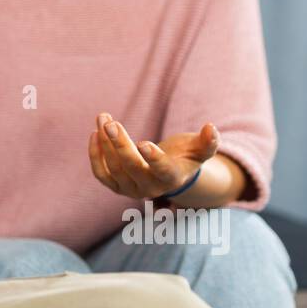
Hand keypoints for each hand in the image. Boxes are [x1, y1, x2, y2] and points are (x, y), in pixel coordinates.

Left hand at [88, 112, 219, 200]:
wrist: (168, 174)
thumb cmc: (186, 157)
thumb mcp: (200, 150)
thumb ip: (208, 142)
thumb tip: (211, 127)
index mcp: (172, 178)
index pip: (162, 170)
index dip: (154, 158)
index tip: (143, 142)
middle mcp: (150, 188)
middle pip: (132, 167)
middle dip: (119, 144)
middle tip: (110, 123)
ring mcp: (131, 190)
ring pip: (113, 168)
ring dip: (105, 143)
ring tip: (103, 118)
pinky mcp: (116, 186)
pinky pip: (101, 174)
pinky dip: (95, 155)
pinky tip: (95, 134)